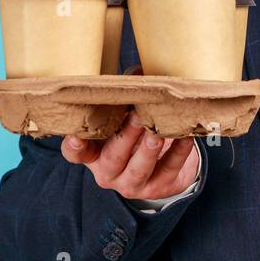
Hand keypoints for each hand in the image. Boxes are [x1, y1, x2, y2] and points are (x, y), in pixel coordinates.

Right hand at [60, 110, 200, 201]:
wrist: (162, 167)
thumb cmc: (135, 134)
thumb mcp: (124, 116)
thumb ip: (126, 96)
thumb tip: (139, 71)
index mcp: (93, 154)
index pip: (76, 153)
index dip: (74, 146)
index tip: (76, 136)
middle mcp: (109, 172)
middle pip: (112, 158)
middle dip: (125, 138)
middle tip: (136, 116)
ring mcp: (132, 184)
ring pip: (139, 169)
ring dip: (148, 150)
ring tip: (157, 133)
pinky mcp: (158, 189)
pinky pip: (169, 170)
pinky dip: (178, 153)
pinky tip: (185, 136)